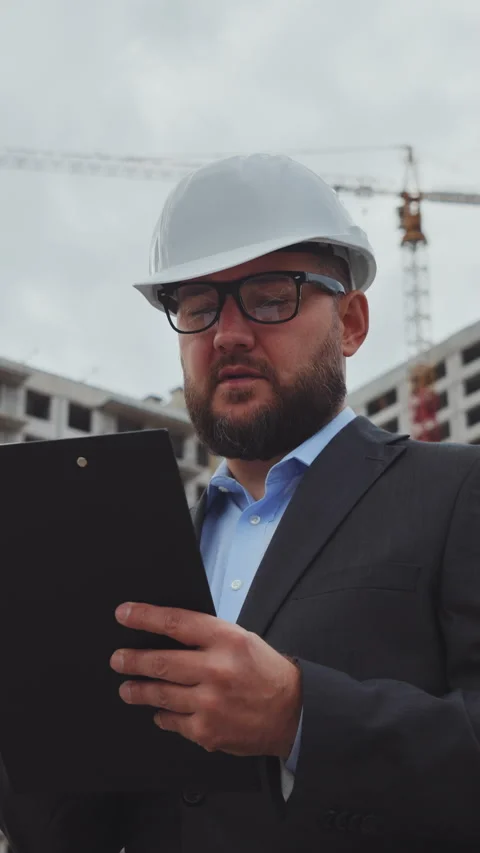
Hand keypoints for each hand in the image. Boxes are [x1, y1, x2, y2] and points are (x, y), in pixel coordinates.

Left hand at [110, 603, 301, 758]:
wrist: (292, 712)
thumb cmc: (264, 671)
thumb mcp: (241, 640)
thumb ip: (207, 637)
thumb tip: (166, 633)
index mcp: (226, 639)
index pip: (176, 623)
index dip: (145, 617)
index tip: (124, 614)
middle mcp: (217, 669)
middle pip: (161, 661)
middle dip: (132, 659)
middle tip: (117, 658)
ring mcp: (210, 702)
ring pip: (160, 694)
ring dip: (138, 690)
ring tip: (127, 688)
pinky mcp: (207, 731)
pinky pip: (172, 721)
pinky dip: (162, 715)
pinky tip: (158, 712)